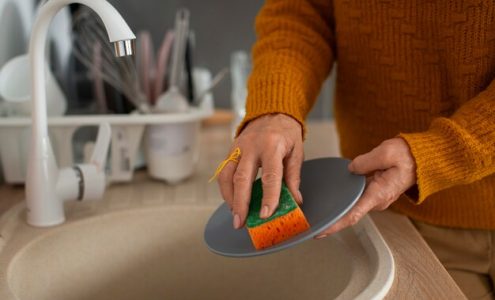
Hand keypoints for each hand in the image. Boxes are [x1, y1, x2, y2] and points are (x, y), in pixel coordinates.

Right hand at [217, 114, 303, 228]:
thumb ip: (294, 177)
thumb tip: (295, 200)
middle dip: (241, 203)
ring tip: (235, 215)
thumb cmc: (285, 133)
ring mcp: (238, 148)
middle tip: (241, 222)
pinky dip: (226, 190)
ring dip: (229, 198)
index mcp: (272, 145)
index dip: (268, 196)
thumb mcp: (296, 152)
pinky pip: (223, 172)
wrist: (272, 113)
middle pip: (242, 178)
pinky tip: (232, 202)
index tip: (266, 214)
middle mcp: (252, 146)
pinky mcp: (230, 151)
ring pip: (227, 176)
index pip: (270, 175)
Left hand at [316, 137, 416, 238]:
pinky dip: (343, 202)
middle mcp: (376, 200)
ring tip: (316, 214)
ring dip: (336, 211)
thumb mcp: (386, 152)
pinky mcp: (375, 192)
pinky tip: (331, 201)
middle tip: (310, 224)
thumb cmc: (408, 156)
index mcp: (378, 194)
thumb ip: (365, 161)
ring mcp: (376, 198)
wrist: (422, 158)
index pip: (353, 215)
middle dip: (330, 220)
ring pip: (352, 206)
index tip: (321, 232)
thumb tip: (351, 169)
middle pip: (349, 214)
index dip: (335, 225)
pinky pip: (356, 199)